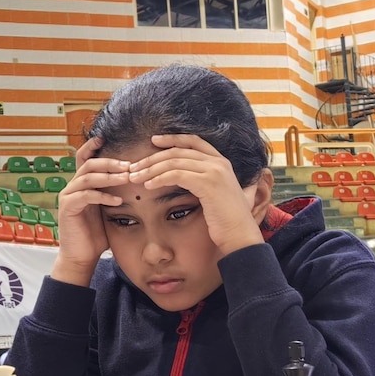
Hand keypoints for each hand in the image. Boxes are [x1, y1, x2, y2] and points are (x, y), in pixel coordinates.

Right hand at [51, 137, 128, 285]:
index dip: (92, 147)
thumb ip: (114, 195)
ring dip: (109, 176)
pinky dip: (103, 196)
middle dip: (110, 162)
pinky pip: (86, 196)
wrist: (81, 257)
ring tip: (127, 178)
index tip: (105, 138)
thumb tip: (135, 183)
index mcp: (81, 185)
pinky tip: (117, 201)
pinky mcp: (67, 208)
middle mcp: (72, 187)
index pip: (83, 159)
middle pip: (88, 164)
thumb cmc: (96, 235)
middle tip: (129, 165)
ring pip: (88, 177)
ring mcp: (68, 197)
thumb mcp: (107, 211)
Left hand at [127, 135, 263, 255]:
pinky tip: (148, 185)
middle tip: (134, 166)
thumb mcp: (216, 196)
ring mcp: (215, 170)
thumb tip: (188, 181)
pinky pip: (176, 174)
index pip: (193, 141)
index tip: (154, 141)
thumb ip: (205, 183)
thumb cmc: (227, 222)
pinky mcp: (208, 182)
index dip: (172, 139)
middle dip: (153, 158)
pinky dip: (159, 178)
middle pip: (178, 151)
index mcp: (221, 162)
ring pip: (174, 161)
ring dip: (150, 169)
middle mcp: (219, 162)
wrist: (240, 236)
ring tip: (134, 177)